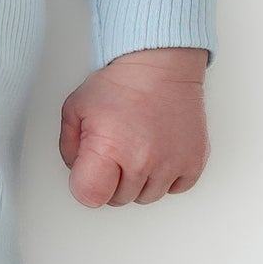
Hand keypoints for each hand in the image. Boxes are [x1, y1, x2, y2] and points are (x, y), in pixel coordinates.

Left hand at [58, 48, 208, 207]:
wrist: (161, 64)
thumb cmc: (122, 83)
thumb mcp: (76, 108)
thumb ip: (69, 147)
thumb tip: (77, 170)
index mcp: (109, 147)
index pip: (91, 196)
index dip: (86, 186)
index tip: (90, 172)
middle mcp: (142, 160)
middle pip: (118, 199)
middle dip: (112, 180)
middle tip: (115, 151)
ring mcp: (171, 163)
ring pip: (147, 197)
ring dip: (139, 180)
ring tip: (137, 149)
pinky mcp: (193, 161)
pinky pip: (176, 189)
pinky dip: (166, 177)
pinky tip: (158, 154)